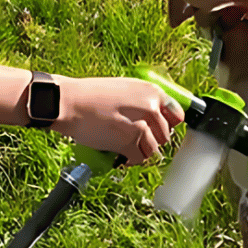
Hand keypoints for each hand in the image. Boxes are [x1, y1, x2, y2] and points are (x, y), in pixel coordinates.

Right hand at [51, 76, 184, 165]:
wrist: (68, 103)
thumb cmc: (91, 95)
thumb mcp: (125, 88)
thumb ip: (144, 101)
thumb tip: (158, 116)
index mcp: (152, 92)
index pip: (178, 116)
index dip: (167, 125)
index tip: (159, 130)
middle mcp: (152, 108)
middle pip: (165, 136)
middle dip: (152, 140)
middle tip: (136, 139)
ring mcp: (142, 127)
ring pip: (154, 150)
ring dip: (141, 151)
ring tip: (126, 146)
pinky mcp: (129, 143)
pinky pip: (140, 159)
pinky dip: (131, 160)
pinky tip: (121, 155)